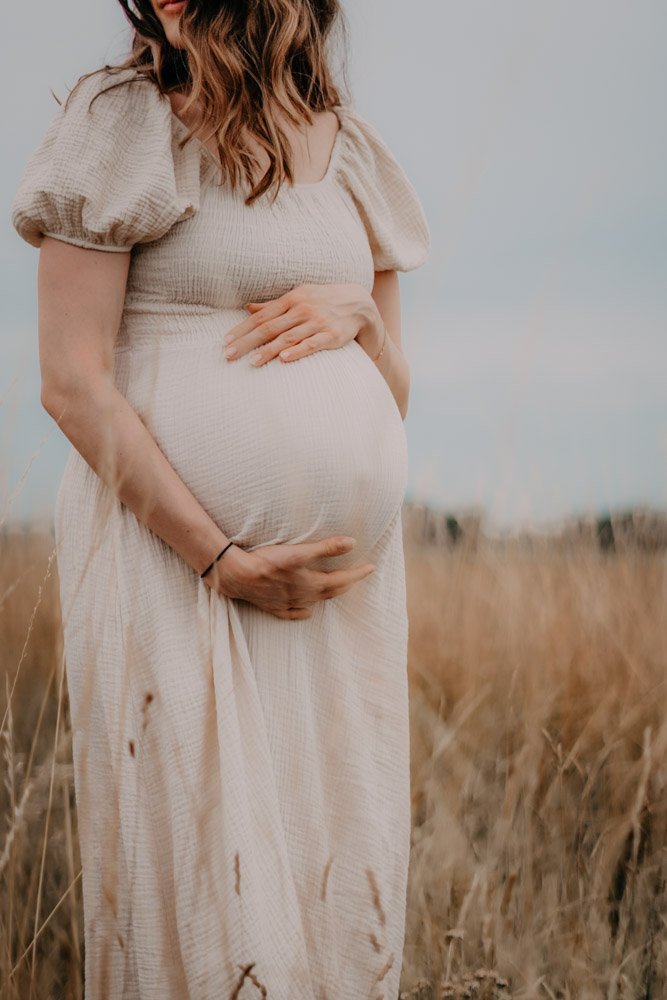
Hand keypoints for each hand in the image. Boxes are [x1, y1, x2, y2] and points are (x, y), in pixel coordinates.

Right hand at [202, 535, 374, 618]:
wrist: (237, 576)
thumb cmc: (268, 562)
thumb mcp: (299, 552)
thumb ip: (326, 547)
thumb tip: (352, 543)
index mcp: (312, 584)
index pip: (342, 579)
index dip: (358, 574)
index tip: (371, 568)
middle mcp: (303, 597)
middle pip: (331, 592)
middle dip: (347, 584)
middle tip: (357, 577)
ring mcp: (288, 604)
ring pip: (315, 602)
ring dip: (328, 596)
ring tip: (336, 589)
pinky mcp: (274, 607)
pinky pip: (294, 613)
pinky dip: (304, 611)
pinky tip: (307, 610)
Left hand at [222, 283, 380, 366]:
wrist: (359, 304)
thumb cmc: (323, 301)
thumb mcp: (299, 297)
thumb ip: (274, 306)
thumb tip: (249, 308)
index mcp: (292, 299)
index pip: (261, 316)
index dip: (242, 329)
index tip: (226, 341)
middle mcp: (302, 309)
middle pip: (269, 327)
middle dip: (247, 342)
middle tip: (229, 355)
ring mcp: (317, 322)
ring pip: (288, 337)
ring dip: (268, 350)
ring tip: (251, 362)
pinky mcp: (331, 335)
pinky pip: (312, 344)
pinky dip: (297, 351)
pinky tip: (284, 359)